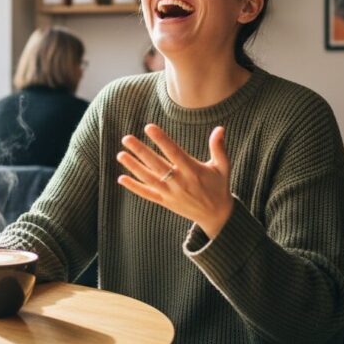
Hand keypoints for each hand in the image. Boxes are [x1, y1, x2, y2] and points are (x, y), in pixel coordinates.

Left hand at [117, 124, 233, 238]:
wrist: (216, 215)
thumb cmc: (218, 186)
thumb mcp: (223, 167)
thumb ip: (219, 148)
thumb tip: (220, 128)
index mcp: (193, 171)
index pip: (174, 152)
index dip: (162, 140)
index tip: (149, 127)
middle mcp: (180, 182)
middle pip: (157, 164)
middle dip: (141, 151)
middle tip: (126, 139)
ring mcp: (171, 193)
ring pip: (148, 179)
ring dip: (133, 167)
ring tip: (120, 155)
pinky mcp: (166, 202)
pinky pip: (147, 194)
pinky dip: (134, 187)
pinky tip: (121, 179)